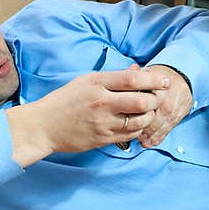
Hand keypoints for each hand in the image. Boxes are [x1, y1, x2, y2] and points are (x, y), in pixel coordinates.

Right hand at [7, 66, 167, 164]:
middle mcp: (102, 102)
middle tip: (156, 99)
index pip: (132, 79)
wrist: (43, 126)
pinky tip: (135, 123)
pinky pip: (130, 135)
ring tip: (147, 112)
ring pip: (139, 120)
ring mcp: (103, 122)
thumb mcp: (86, 81)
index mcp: (97, 83)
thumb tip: (137, 70)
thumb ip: (113, 77)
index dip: (153, 79)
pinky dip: (138, 129)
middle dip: (155, 100)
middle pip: (141, 101)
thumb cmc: (65, 100)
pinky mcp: (103, 139)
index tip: (165, 81)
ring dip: (149, 116)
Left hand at [138, 65, 191, 147]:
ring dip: (151, 134)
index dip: (137, 110)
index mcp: (159, 85)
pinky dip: (159, 137)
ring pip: (163, 124)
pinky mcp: (180, 115)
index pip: (147, 100)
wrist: (180, 79)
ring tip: (141, 141)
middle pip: (156, 115)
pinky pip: (169, 128)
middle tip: (133, 134)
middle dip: (145, 127)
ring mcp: (175, 107)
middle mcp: (168, 97)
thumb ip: (136, 75)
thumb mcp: (148, 73)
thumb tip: (131, 70)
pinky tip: (150, 142)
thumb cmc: (160, 78)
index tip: (126, 118)